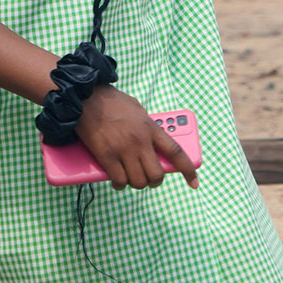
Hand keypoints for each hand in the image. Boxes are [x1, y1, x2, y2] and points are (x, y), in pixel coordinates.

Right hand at [75, 86, 197, 189]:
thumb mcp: (137, 110)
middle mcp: (140, 142)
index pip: (176, 153)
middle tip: (148, 179)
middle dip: (154, 181)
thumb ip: (147, 126)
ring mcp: (124, 150)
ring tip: (131, 178)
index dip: (188, 170)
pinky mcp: (107, 157)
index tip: (194, 183)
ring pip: (139, 182)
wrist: (87, 97)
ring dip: (136, 183)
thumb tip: (150, 142)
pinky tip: (117, 180)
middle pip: (157, 174)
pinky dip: (120, 184)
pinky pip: (119, 180)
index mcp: (151, 128)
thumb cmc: (111, 101)